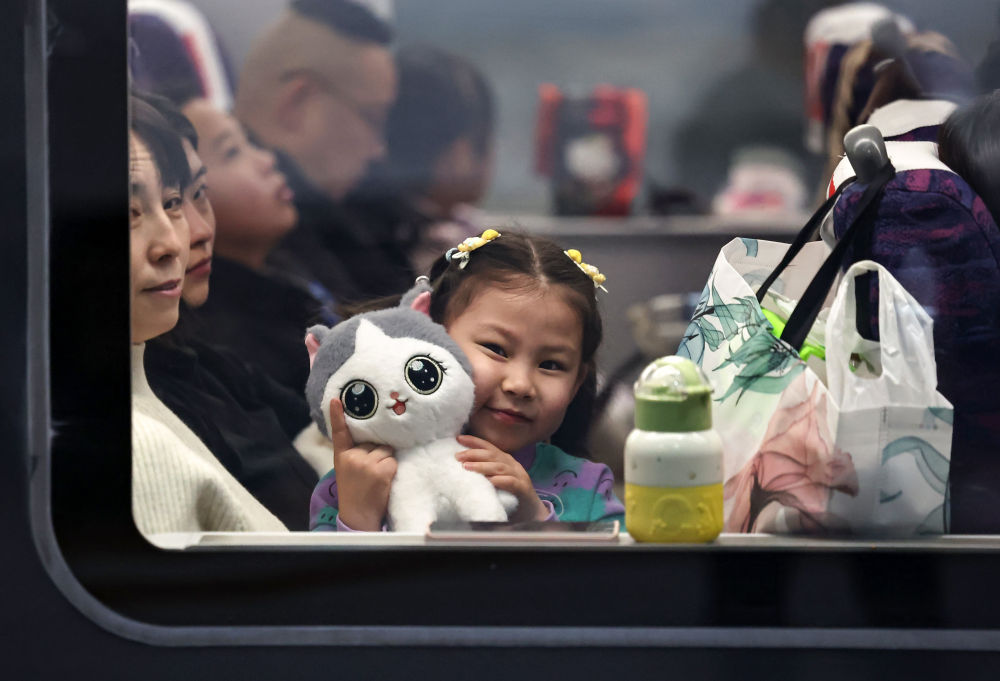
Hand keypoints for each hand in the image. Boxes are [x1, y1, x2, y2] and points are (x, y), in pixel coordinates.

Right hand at [329, 399, 395, 530]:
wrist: (358, 517)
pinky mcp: (380, 471)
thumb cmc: (356, 492)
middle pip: (374, 441)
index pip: (339, 433)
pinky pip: (393, 460)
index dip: (337, 415)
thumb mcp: (348, 470)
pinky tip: (384, 481)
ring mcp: (366, 463)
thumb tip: (377, 438)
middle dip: (378, 452)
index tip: (336, 399)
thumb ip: (356, 453)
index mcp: (342, 456)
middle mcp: (352, 457)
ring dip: (387, 460)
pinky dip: (393, 469)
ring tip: (378, 477)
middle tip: (372, 472)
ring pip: (386, 450)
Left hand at [455, 435, 547, 521]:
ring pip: (499, 467)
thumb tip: (462, 466)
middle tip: (457, 457)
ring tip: (466, 467)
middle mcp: (512, 464)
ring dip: (482, 466)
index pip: (489, 447)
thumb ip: (484, 472)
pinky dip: (499, 480)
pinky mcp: (523, 489)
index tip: (458, 438)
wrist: (532, 512)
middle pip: (492, 455)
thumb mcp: (496, 479)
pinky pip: (511, 482)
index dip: (474, 441)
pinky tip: (489, 481)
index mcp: (505, 460)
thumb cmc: (510, 495)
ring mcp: (519, 476)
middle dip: (473, 453)